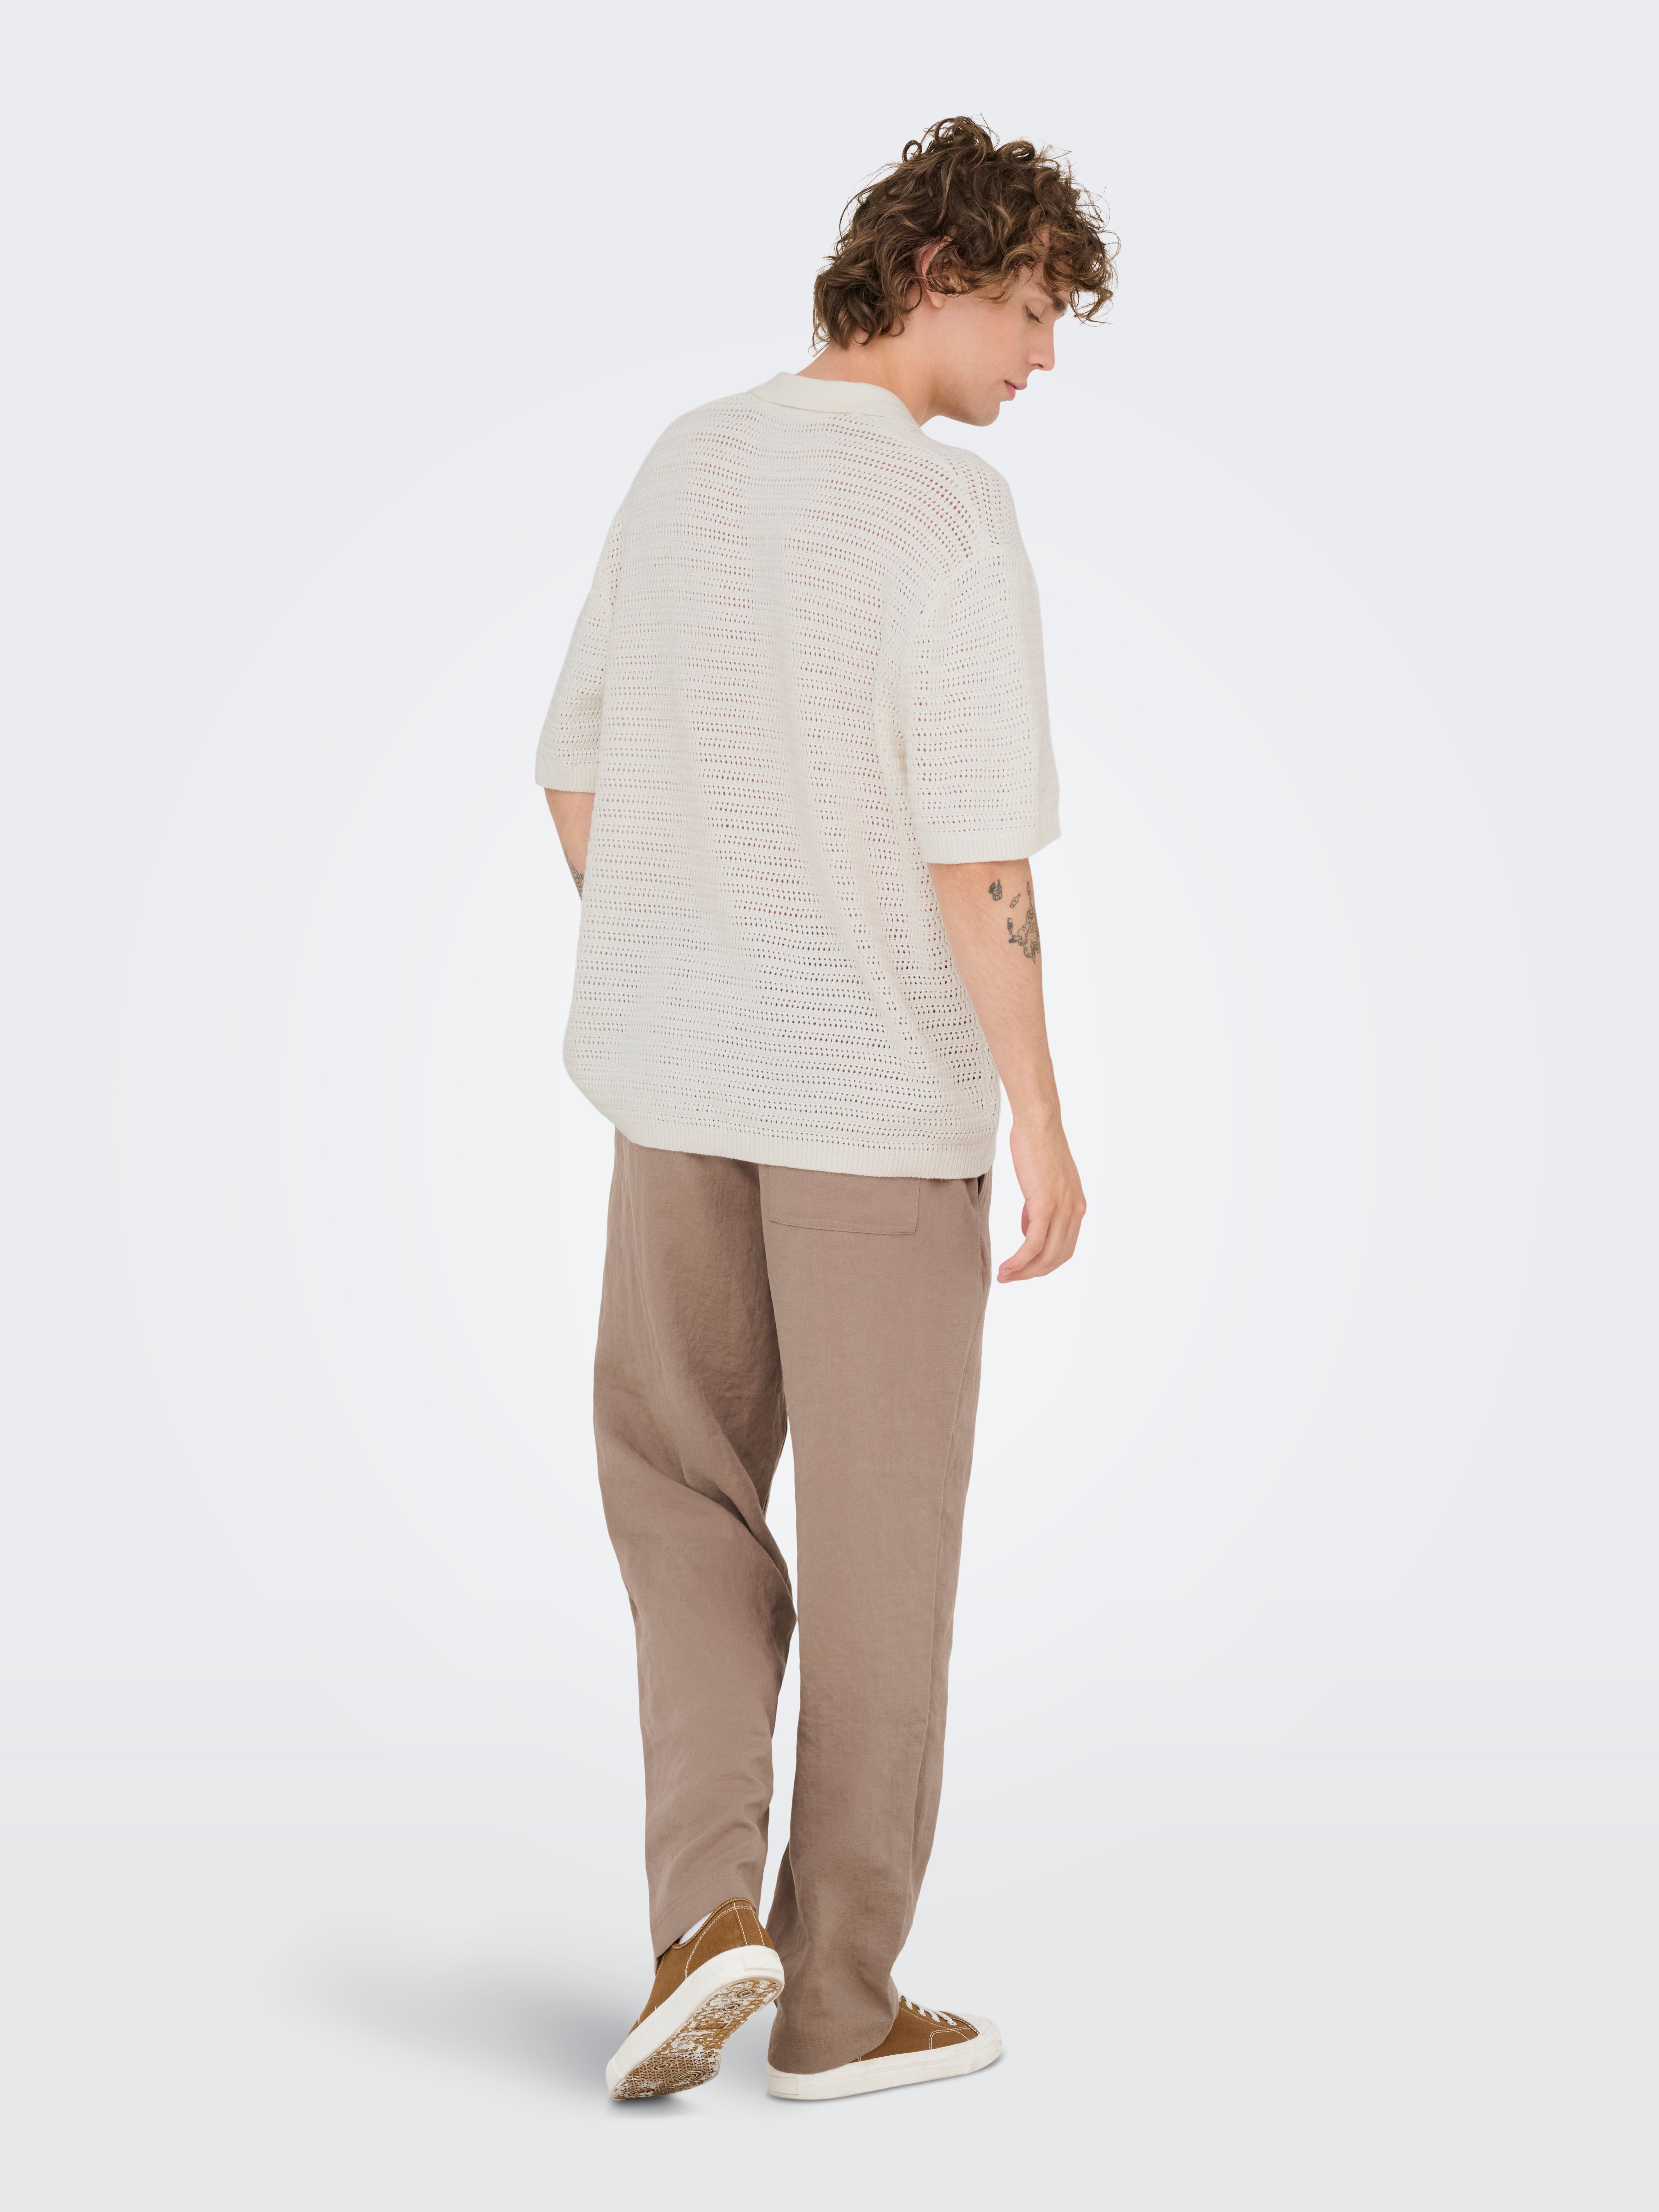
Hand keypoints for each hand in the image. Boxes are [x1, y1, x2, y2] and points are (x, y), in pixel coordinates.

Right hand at [1000, 1115, 1085, 1281]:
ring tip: (1004, 1276)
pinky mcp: (1045, 1205)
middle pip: (1057, 1257)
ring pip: (1046, 1256)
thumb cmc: (1035, 1146)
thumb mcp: (1041, 1182)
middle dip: (1033, 1273)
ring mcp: (1062, 1209)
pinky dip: (1019, 1260)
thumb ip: (1038, 1207)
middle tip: (1010, 1277)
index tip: (1022, 1268)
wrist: (1038, 1123)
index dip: (1043, 1263)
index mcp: (1076, 1207)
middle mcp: (1075, 1211)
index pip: (1064, 1248)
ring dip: (1024, 1271)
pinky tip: (1006, 1266)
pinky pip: (1032, 1244)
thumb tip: (1028, 1227)